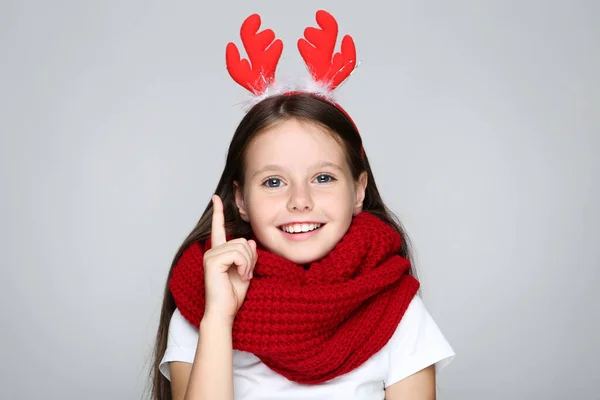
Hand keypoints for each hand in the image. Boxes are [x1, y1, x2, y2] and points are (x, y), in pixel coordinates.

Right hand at [202, 195, 256, 323]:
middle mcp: (212, 251)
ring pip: (241, 247)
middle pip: (241, 240)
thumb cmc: (233, 294)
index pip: (218, 228)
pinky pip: (238, 254)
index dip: (218, 212)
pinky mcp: (213, 261)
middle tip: (247, 273)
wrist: (225, 312)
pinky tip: (241, 276)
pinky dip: (245, 265)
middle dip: (251, 258)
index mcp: (219, 252)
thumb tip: (248, 241)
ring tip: (243, 276)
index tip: (215, 197)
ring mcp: (211, 255)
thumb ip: (248, 255)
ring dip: (249, 263)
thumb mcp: (246, 270)